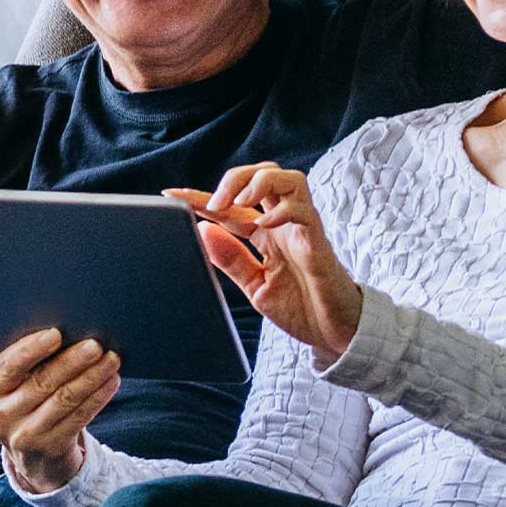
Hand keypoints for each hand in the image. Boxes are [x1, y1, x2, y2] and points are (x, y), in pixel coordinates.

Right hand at [0, 327, 121, 494]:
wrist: (33, 458)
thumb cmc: (28, 406)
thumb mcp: (15, 389)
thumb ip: (30, 365)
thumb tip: (68, 334)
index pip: (8, 366)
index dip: (32, 349)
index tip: (56, 334)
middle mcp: (1, 416)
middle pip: (41, 382)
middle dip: (71, 361)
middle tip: (94, 345)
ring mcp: (25, 436)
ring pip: (64, 399)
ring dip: (92, 376)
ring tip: (111, 360)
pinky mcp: (51, 447)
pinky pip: (79, 416)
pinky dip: (98, 396)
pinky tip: (111, 381)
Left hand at [166, 165, 362, 361]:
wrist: (334, 332)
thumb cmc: (301, 308)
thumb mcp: (254, 285)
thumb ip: (231, 259)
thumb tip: (202, 230)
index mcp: (267, 233)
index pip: (232, 205)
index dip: (201, 197)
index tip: (171, 196)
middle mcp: (284, 223)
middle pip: (263, 174)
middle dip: (234, 179)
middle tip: (214, 202)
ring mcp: (302, 228)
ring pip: (287, 178)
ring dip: (259, 181)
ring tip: (241, 199)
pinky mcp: (317, 240)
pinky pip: (303, 210)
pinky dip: (282, 210)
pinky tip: (264, 225)